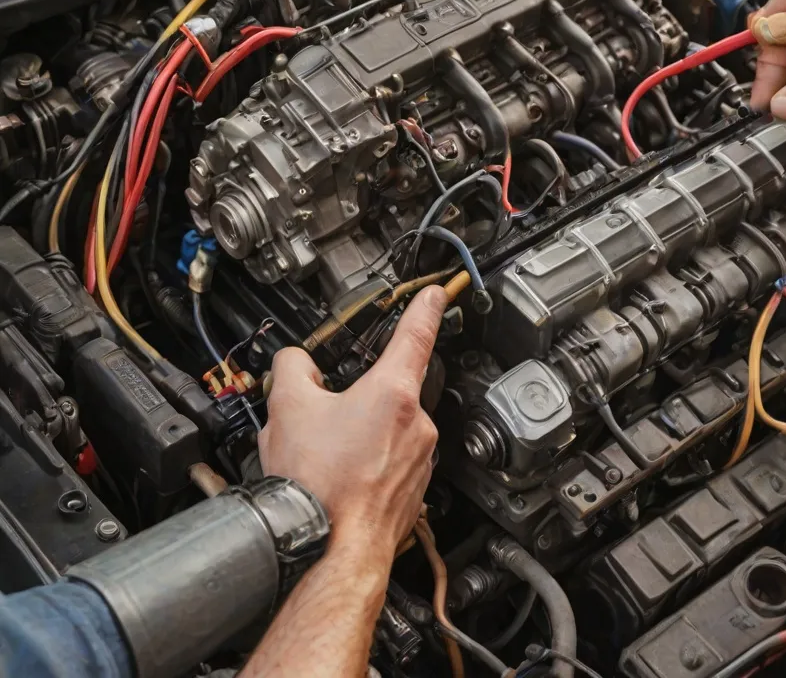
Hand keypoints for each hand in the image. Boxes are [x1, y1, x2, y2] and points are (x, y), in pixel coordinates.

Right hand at [258, 285, 445, 555]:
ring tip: (324, 460)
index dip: (425, 307)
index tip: (435, 294)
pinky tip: (336, 481)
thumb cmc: (317, 489)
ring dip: (359, 435)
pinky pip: (390, 463)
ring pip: (387, 431)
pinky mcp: (413, 491)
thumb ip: (293, 369)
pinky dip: (366, 465)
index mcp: (393, 393)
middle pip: (389, 390)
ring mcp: (419, 459)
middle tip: (324, 420)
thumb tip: (294, 362)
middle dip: (358, 398)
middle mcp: (417, 424)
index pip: (417, 334)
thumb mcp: (287, 410)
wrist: (329, 553)